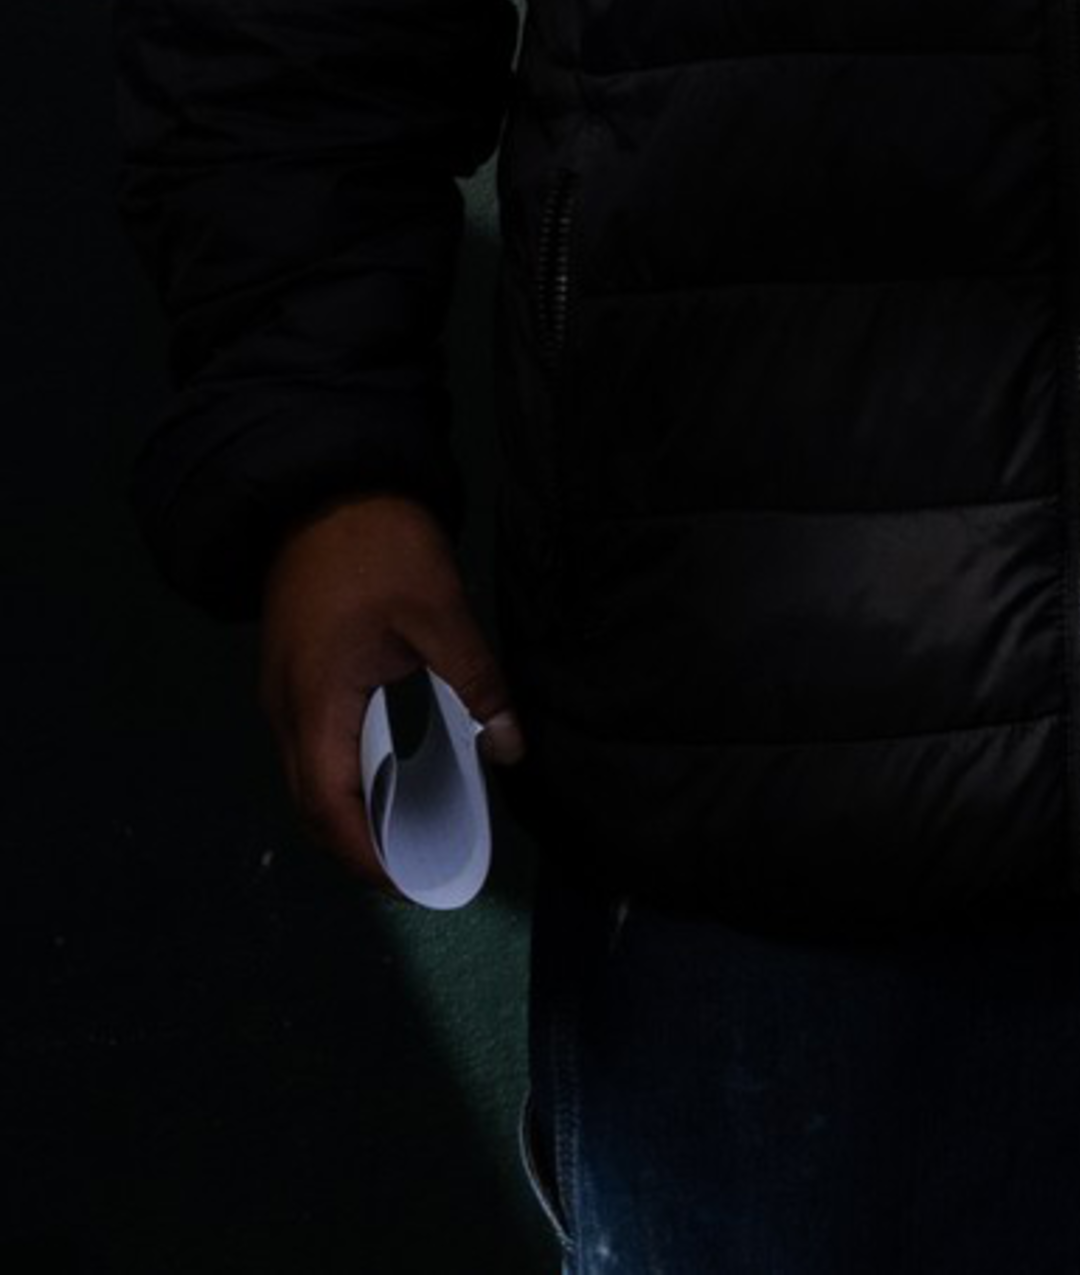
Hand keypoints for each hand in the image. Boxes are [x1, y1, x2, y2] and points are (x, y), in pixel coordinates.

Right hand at [257, 493, 522, 883]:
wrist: (324, 482)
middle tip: (418, 866)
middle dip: (358, 847)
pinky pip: (310, 749)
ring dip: (349, 814)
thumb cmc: (379, 545)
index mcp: (315, 706)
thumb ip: (475, 679)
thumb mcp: (439, 609)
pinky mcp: (292, 676)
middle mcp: (284, 712)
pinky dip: (344, 777)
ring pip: (307, 780)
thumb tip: (513, 744)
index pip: (330, 811)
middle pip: (312, 807)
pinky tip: (388, 776)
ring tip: (410, 832)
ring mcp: (281, 695)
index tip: (411, 882)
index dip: (366, 857)